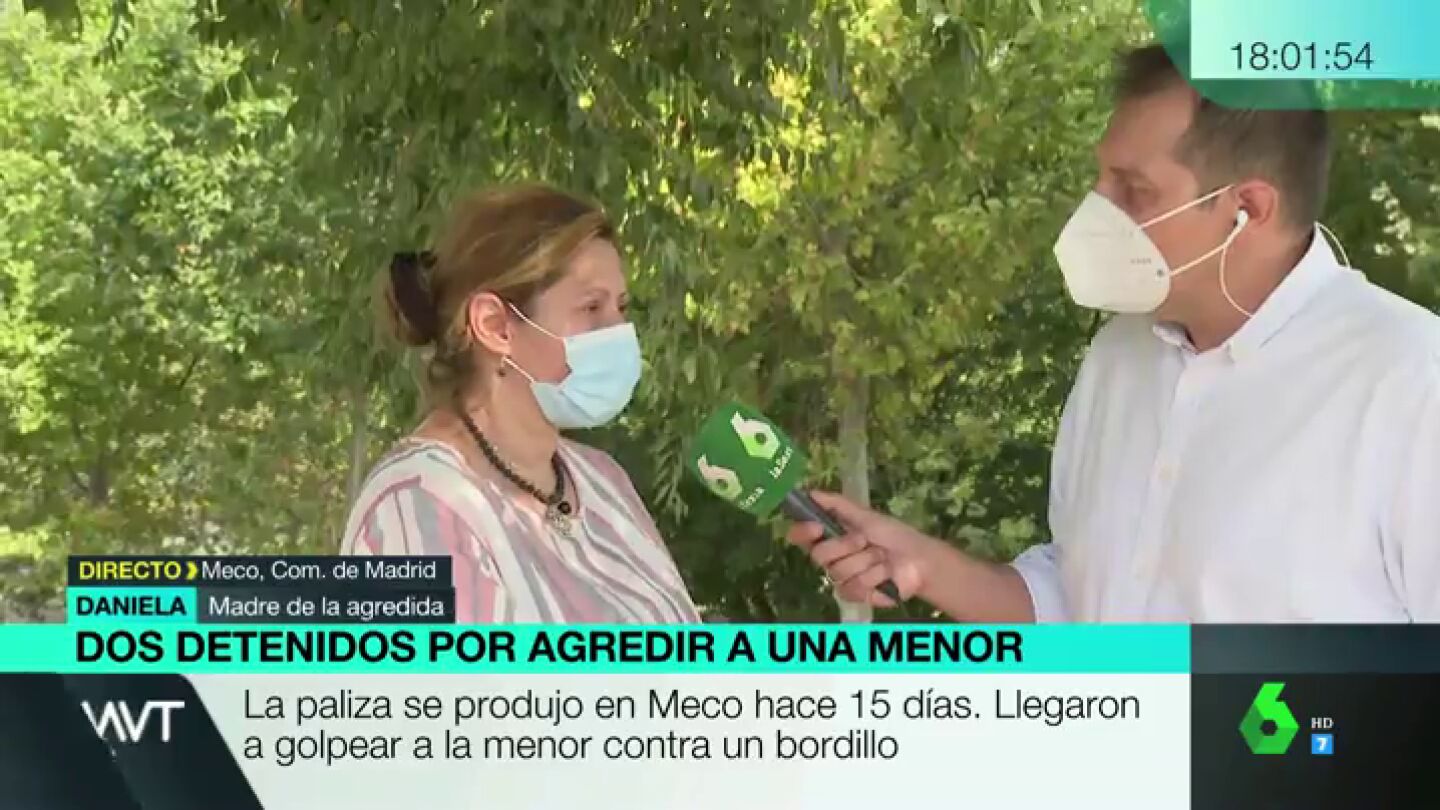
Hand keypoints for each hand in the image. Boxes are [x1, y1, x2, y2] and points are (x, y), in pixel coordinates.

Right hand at [785, 490, 931, 607]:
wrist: (918, 558)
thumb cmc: (892, 534)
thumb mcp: (866, 515)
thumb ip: (836, 504)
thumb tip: (810, 492)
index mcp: (829, 537)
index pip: (800, 536)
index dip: (803, 532)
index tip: (817, 526)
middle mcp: (831, 559)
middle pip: (819, 555)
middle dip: (846, 545)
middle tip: (865, 540)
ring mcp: (842, 579)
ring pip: (838, 572)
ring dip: (866, 560)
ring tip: (882, 557)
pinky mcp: (855, 596)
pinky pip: (854, 588)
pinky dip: (874, 577)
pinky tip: (886, 574)